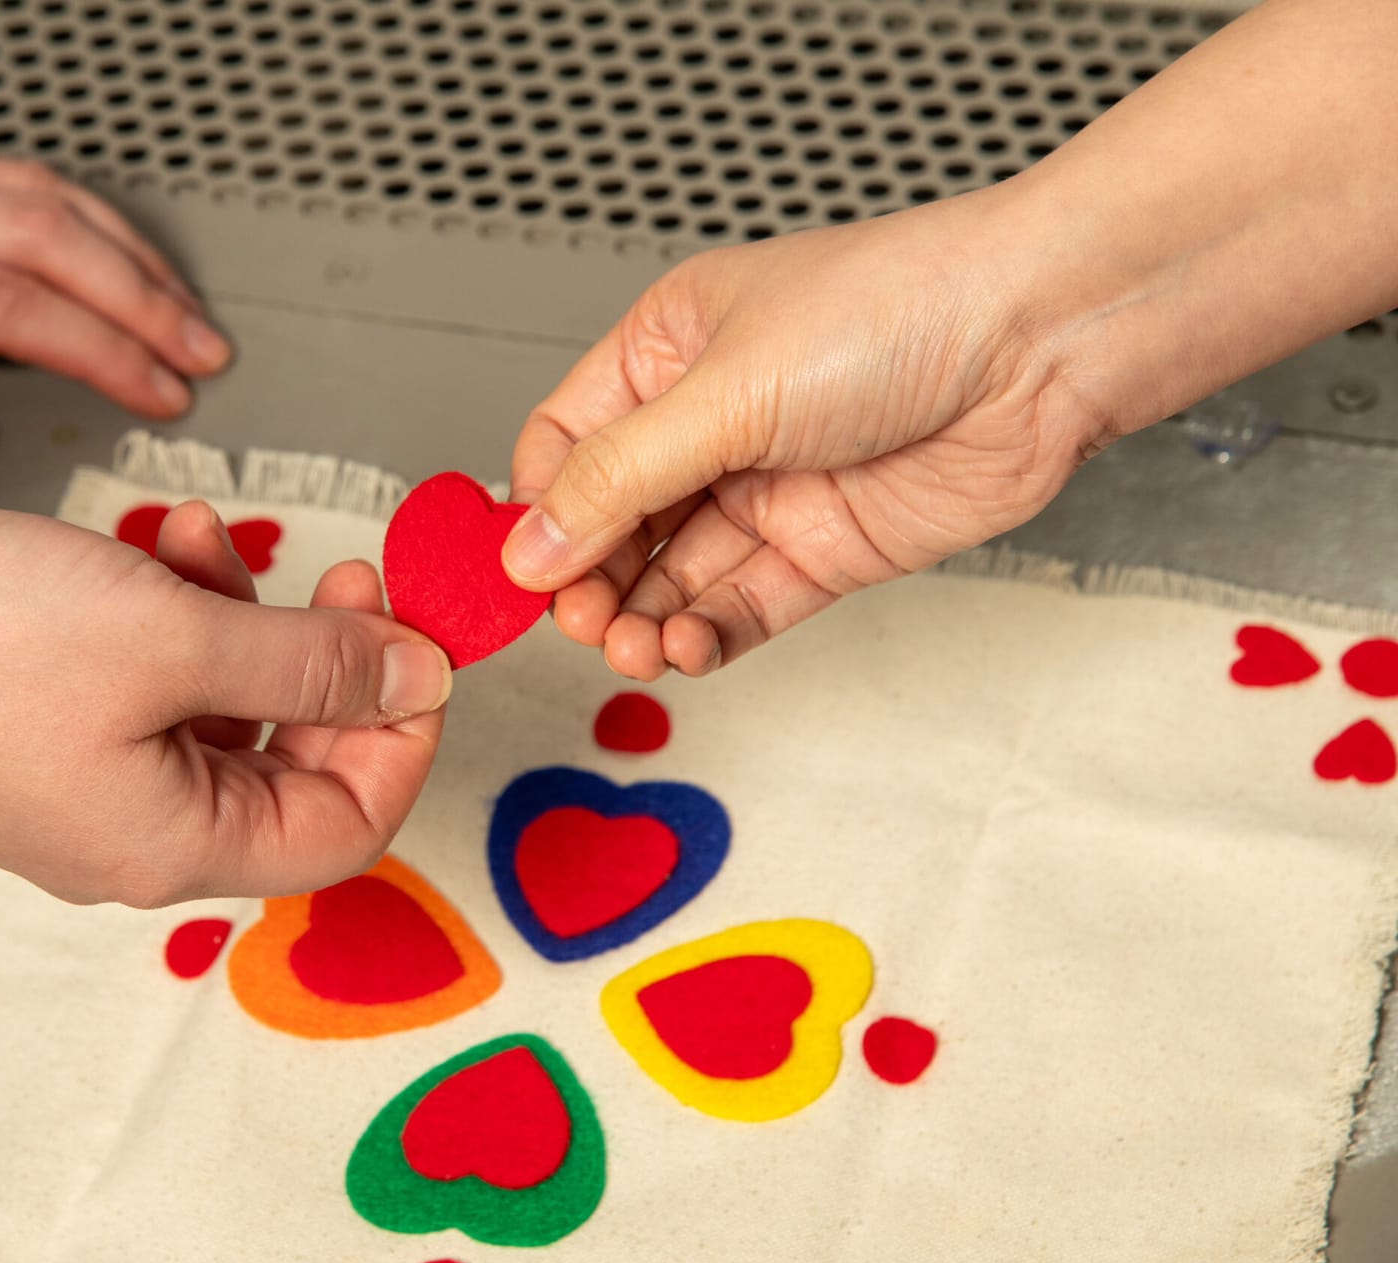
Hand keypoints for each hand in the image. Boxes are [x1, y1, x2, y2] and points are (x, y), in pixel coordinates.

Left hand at [0, 118, 228, 467]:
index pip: (12, 305)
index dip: (105, 350)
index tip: (163, 393)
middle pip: (52, 237)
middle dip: (146, 300)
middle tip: (206, 356)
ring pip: (41, 194)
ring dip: (127, 252)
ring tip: (182, 310)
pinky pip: (8, 173)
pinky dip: (79, 211)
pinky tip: (107, 246)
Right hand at [0, 498, 451, 905]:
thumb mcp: (174, 637)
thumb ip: (311, 666)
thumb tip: (417, 683)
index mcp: (172, 847)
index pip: (345, 826)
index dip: (400, 738)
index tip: (416, 646)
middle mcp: (132, 838)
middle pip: (291, 769)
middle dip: (330, 666)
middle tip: (351, 580)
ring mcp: (86, 789)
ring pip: (223, 714)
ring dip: (247, 623)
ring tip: (220, 537)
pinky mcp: (47, 735)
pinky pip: (155, 688)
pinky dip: (180, 617)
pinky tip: (168, 544)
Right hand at [500, 195, 1107, 679]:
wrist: (1043, 344)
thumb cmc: (897, 312)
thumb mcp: (726, 390)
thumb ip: (620, 478)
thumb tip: (528, 547)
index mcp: (666, 351)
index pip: (564, 445)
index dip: (536, 511)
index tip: (519, 572)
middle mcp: (709, 423)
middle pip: (610, 524)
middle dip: (589, 579)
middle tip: (582, 622)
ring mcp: (765, 490)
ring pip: (670, 576)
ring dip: (640, 620)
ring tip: (632, 647)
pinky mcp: (822, 549)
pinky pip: (739, 608)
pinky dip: (703, 637)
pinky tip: (684, 650)